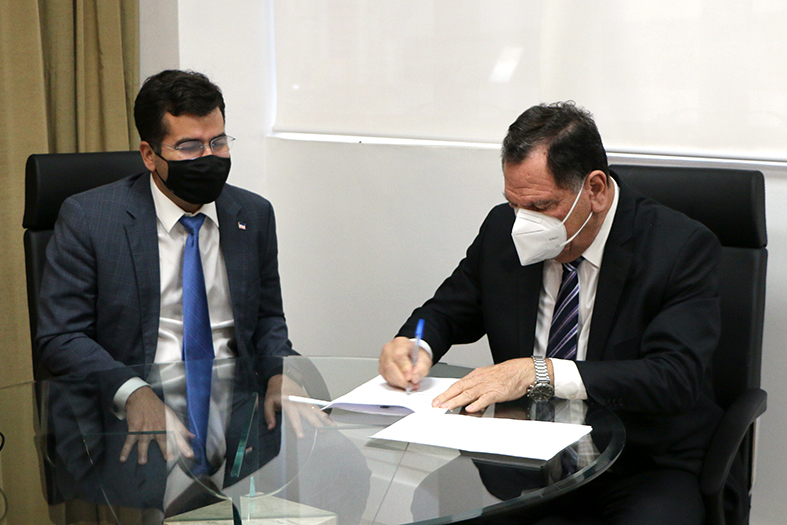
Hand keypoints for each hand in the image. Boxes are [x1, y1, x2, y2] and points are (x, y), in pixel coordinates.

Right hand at [120, 386, 193, 463]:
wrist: (141, 397)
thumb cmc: (158, 407)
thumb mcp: (171, 415)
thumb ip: (181, 428)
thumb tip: (192, 436)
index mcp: (168, 424)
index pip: (179, 436)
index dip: (185, 446)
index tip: (190, 455)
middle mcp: (158, 427)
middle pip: (163, 439)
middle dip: (166, 449)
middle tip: (169, 458)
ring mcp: (145, 428)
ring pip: (144, 442)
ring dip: (142, 452)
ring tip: (142, 462)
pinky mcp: (134, 428)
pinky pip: (129, 440)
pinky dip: (125, 450)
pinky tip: (123, 458)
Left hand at [263, 374, 333, 437]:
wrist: (281, 379)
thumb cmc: (275, 392)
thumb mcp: (267, 402)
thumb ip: (269, 415)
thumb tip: (271, 427)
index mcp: (288, 402)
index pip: (294, 416)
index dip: (297, 426)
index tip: (301, 435)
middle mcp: (298, 401)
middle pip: (308, 413)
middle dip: (315, 422)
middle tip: (322, 431)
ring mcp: (305, 399)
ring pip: (316, 409)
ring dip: (324, 417)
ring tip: (331, 425)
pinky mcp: (308, 398)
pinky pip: (317, 406)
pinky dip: (324, 413)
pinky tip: (329, 419)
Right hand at [379, 336, 432, 389]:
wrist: (410, 353)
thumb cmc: (416, 354)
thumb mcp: (425, 359)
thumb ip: (422, 368)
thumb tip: (414, 378)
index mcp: (400, 343)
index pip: (399, 355)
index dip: (404, 368)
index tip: (409, 378)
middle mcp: (389, 349)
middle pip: (390, 366)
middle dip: (402, 380)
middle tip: (412, 385)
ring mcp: (383, 358)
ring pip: (387, 374)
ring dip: (399, 383)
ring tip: (410, 385)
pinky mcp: (381, 367)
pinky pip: (386, 378)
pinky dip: (395, 383)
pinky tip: (403, 382)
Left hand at [432, 358, 549, 412]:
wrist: (522, 370)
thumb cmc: (507, 374)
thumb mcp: (487, 376)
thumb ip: (476, 386)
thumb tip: (466, 395)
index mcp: (476, 375)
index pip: (457, 384)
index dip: (446, 392)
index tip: (437, 400)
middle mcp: (479, 380)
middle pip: (459, 388)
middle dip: (446, 397)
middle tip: (436, 404)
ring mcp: (488, 386)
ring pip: (469, 393)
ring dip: (456, 401)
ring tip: (447, 407)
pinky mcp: (497, 392)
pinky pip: (485, 399)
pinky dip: (477, 404)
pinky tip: (470, 408)